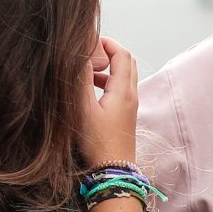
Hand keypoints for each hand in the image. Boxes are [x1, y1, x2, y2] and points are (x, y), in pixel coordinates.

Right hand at [82, 36, 138, 164]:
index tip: (90, 40)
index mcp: (123, 90)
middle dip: (109, 52)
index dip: (107, 43)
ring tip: (85, 70)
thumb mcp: (84, 108)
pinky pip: (119, 91)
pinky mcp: (125, 116)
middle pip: (126, 63)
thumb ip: (82, 79)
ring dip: (107, 69)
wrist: (112, 171)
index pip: (122, 54)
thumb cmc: (97, 142)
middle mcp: (131, 96)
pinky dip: (107, 83)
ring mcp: (130, 107)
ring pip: (123, 77)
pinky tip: (90, 91)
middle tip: (89, 51)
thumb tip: (81, 54)